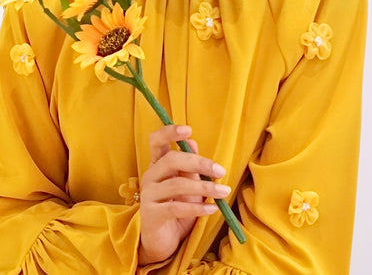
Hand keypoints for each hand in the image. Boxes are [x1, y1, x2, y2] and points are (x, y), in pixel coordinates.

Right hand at [137, 124, 230, 265]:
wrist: (163, 242)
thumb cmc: (177, 209)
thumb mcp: (187, 185)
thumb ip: (189, 167)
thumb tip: (193, 143)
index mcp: (157, 165)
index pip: (156, 141)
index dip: (169, 132)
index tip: (188, 130)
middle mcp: (150, 176)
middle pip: (171, 160)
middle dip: (198, 162)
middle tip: (220, 170)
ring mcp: (148, 196)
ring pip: (176, 184)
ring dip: (204, 187)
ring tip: (223, 192)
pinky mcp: (151, 215)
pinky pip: (176, 208)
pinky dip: (197, 207)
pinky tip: (212, 209)